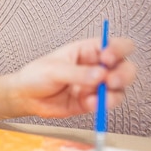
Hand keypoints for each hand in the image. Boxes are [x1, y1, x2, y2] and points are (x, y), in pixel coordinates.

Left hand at [10, 37, 136, 118]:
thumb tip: (100, 75)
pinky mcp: (92, 102)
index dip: (118, 50)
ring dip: (114, 93)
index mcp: (88, 51)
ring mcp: (96, 86)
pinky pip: (105, 104)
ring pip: (120, 89)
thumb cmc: (36, 75)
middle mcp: (97, 67)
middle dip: (123, 75)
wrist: (25, 97)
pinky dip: (101, 105)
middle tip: (111, 81)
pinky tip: (88, 103)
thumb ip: (77, 73)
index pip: (115, 45)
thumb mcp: (54, 69)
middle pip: (125, 67)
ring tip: (99, 97)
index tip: (107, 58)